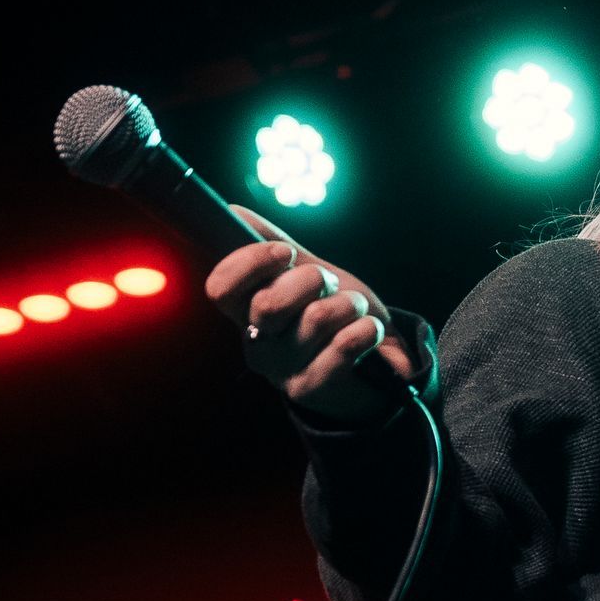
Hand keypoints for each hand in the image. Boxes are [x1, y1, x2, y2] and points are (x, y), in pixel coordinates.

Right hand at [204, 206, 425, 424]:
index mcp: (246, 312)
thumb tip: (234, 211)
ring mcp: (283, 371)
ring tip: (355, 309)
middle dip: (311, 280)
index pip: (221, 288)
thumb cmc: (336, 313)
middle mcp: (257, 344)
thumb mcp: (306, 273)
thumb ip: (273, 243)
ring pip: (314, 319)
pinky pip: (344, 345)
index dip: (251, 262)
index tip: (284, 252)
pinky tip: (369, 331)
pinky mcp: (315, 389)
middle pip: (269, 304)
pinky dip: (366, 329)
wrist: (378, 359)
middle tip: (330, 285)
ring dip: (348, 304)